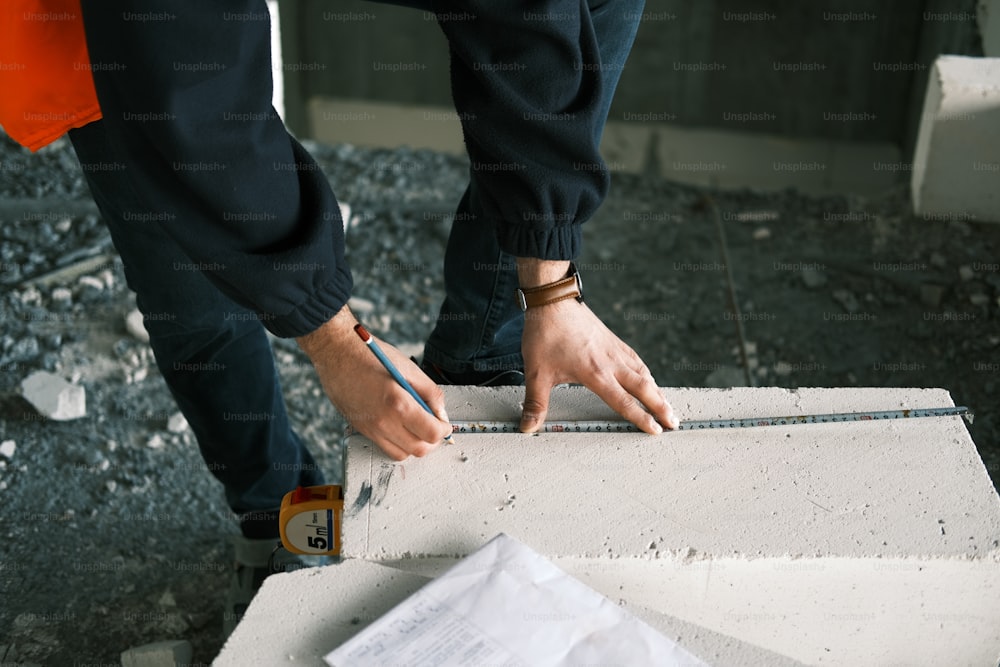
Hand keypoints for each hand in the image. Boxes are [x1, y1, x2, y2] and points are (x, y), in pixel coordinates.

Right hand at [297, 306, 452, 460]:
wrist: (336, 352)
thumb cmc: (370, 355)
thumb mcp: (409, 368)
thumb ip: (431, 393)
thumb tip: (441, 413)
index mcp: (398, 404)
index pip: (431, 434)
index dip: (444, 430)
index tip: (445, 423)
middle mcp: (383, 422)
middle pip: (419, 449)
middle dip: (432, 441)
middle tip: (435, 426)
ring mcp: (370, 429)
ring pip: (402, 453)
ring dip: (415, 444)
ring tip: (418, 427)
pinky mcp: (361, 429)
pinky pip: (385, 447)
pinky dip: (398, 443)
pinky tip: (401, 426)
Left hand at [519, 298, 678, 433]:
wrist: (552, 301)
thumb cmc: (544, 335)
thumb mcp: (536, 372)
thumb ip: (535, 402)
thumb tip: (527, 427)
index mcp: (595, 374)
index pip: (623, 402)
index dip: (641, 418)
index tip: (656, 431)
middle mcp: (610, 362)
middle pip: (643, 388)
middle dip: (660, 407)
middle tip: (674, 423)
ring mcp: (614, 349)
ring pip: (643, 373)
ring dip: (657, 391)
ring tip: (667, 405)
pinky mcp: (612, 340)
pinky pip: (636, 359)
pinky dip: (646, 372)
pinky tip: (648, 377)